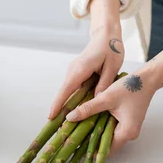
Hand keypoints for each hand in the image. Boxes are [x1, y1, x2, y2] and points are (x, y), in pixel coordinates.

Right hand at [49, 0, 123, 118]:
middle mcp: (73, 70)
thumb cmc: (111, 48)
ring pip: (68, 91)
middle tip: (58, 128)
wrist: (106, 35)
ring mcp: (74, 71)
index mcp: (81, 69)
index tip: (50, 116)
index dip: (58, 104)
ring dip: (67, 105)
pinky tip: (76, 110)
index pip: (66, 89)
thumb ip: (104, 83)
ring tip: (66, 123)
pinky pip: (73, 88)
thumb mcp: (112, 66)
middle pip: (64, 93)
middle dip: (60, 109)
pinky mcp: (77, 72)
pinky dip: (73, 98)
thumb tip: (96, 100)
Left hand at [65, 49, 162, 153]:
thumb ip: (88, 108)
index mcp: (126, 132)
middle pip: (107, 144)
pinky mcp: (128, 122)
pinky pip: (112, 129)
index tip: (76, 147)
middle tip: (74, 139)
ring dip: (96, 133)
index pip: (105, 149)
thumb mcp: (106, 98)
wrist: (147, 79)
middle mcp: (129, 134)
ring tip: (78, 131)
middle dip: (91, 142)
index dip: (90, 149)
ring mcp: (129, 129)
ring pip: (109, 136)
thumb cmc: (130, 87)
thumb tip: (70, 117)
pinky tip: (90, 121)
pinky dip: (102, 126)